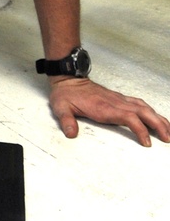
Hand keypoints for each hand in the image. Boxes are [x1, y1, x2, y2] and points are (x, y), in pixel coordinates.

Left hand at [49, 76, 169, 146]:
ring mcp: (119, 99)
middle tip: (168, 138)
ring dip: (158, 118)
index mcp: (104, 107)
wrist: (69, 78)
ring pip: (144, 107)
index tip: (147, 142)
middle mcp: (115, 102)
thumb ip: (66, 121)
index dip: (140, 129)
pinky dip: (151, 111)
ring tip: (168, 131)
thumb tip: (71, 133)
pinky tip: (156, 117)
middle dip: (158, 125)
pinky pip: (139, 103)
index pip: (129, 117)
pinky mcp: (119, 98)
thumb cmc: (66, 94)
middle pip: (143, 112)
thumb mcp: (61, 107)